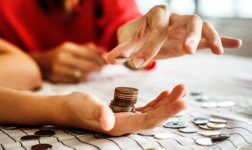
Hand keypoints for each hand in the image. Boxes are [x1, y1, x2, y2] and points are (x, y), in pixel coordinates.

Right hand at [32, 42, 105, 82]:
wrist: (40, 63)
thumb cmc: (59, 54)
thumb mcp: (71, 48)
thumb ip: (87, 49)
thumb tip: (104, 50)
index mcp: (68, 48)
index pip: (88, 54)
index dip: (100, 58)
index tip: (107, 61)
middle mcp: (63, 57)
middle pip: (87, 65)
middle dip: (98, 67)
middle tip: (104, 68)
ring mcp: (59, 69)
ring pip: (82, 74)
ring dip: (91, 74)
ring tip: (96, 72)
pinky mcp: (56, 78)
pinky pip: (74, 80)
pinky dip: (82, 78)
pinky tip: (86, 76)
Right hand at [63, 84, 185, 135]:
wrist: (69, 108)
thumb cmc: (76, 107)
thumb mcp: (86, 106)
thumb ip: (98, 113)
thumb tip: (108, 123)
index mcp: (120, 125)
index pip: (148, 121)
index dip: (166, 114)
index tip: (183, 103)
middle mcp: (127, 125)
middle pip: (155, 117)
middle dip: (171, 105)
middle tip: (184, 90)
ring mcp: (127, 120)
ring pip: (152, 113)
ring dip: (167, 102)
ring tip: (180, 89)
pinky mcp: (125, 113)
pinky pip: (145, 109)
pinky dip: (157, 102)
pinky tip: (165, 94)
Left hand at [106, 5, 241, 67]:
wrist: (144, 34)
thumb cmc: (137, 37)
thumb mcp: (128, 43)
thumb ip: (120, 51)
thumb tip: (108, 59)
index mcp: (156, 15)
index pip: (157, 29)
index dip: (148, 46)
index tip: (139, 64)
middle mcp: (174, 17)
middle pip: (188, 20)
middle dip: (188, 34)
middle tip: (186, 51)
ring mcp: (185, 25)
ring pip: (203, 25)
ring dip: (209, 36)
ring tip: (215, 50)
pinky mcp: (193, 36)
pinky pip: (210, 35)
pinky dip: (222, 39)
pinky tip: (235, 44)